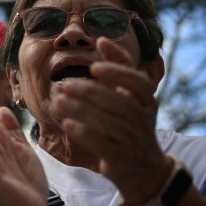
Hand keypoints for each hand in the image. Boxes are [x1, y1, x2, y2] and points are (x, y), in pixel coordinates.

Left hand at [54, 38, 168, 202]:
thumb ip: (117, 67)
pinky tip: (67, 124)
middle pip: (122, 104)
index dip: (119, 74)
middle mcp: (145, 119)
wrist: (142, 167)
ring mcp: (135, 140)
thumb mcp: (128, 94)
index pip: (140, 83)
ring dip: (84, 111)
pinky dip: (86, 134)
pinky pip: (105, 146)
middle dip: (93, 93)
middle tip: (66, 85)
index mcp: (147, 101)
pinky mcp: (122, 159)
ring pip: (113, 124)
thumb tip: (101, 38)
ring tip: (58, 102)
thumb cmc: (129, 122)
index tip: (94, 66)